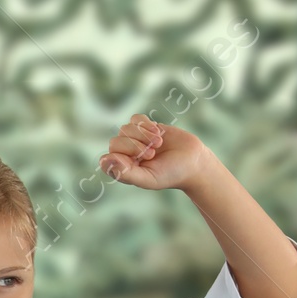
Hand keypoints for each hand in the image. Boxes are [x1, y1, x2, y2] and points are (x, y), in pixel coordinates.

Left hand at [100, 117, 215, 191]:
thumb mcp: (148, 179)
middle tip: (152, 154)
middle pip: (116, 141)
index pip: (107, 159)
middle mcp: (126, 154)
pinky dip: (146, 124)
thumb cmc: (170, 174)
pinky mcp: (146, 127)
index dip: (123, 156)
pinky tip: (158, 132)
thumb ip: (124, 173)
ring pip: (125, 129)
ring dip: (143, 135)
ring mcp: (135, 139)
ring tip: (158, 144)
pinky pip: (135, 119)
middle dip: (135, 146)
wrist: (193, 161)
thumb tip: (103, 160)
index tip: (140, 161)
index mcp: (122, 169)